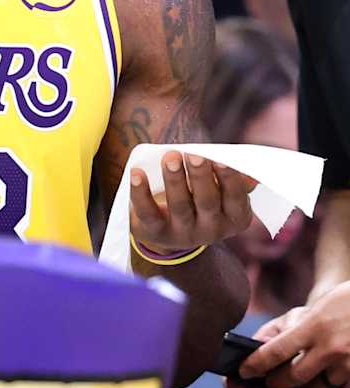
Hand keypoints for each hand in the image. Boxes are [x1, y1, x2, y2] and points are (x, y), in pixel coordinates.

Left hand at [128, 152, 255, 257]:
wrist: (170, 232)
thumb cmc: (201, 200)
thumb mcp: (222, 195)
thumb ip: (236, 183)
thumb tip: (252, 175)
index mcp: (234, 218)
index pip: (235, 197)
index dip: (228, 179)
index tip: (220, 159)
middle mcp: (211, 229)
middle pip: (206, 201)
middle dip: (200, 176)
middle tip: (193, 154)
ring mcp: (183, 233)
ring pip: (179, 205)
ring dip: (174, 179)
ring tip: (170, 157)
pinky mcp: (156, 232)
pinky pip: (147, 212)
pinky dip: (140, 192)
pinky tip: (136, 173)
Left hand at [238, 284, 349, 387]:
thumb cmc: (346, 302)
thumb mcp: (317, 309)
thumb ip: (293, 329)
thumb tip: (266, 345)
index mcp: (314, 326)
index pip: (276, 351)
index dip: (256, 364)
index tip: (244, 371)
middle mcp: (330, 347)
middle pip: (293, 376)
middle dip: (277, 383)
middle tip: (269, 382)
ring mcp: (347, 361)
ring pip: (317, 387)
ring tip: (296, 383)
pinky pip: (337, 386)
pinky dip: (326, 386)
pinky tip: (321, 379)